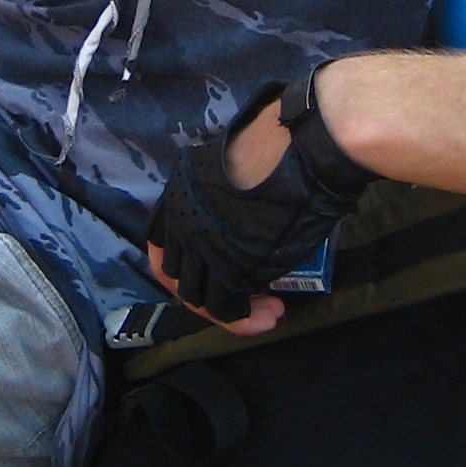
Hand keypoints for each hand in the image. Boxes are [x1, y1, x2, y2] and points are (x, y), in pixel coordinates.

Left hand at [145, 74, 371, 330]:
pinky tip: (269, 315)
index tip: (212, 275)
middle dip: (211, 293)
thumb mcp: (240, 170)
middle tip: (249, 297)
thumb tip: (244, 217)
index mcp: (180, 193)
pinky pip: (226, 308)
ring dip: (234, 313)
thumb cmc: (284, 147)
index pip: (162, 246)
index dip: (184, 268)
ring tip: (269, 311)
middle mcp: (182, 221)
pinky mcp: (227, 267)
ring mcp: (201, 245)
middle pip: (180, 276)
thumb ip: (229, 200)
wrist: (303, 147)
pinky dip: (246, 319)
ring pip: (200, 297)